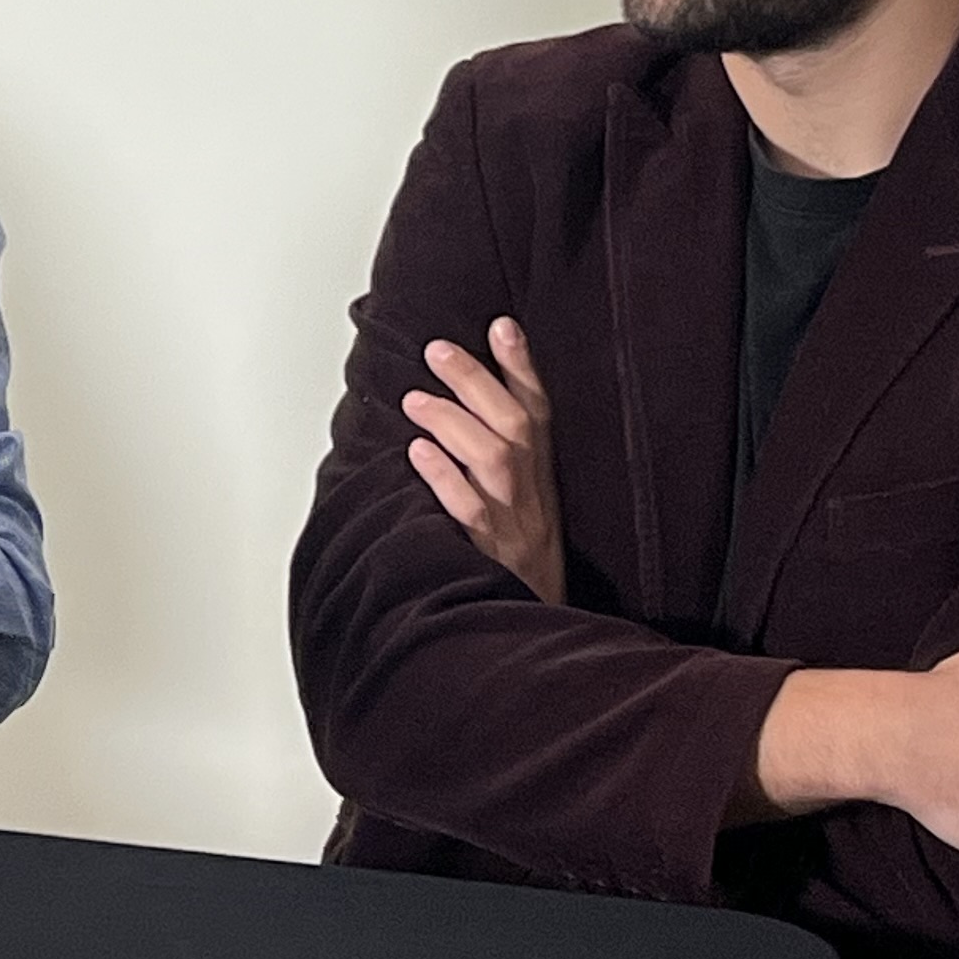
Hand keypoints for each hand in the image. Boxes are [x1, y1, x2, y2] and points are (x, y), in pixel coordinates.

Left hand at [404, 317, 560, 604]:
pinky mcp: (491, 555)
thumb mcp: (524, 509)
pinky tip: (417, 453)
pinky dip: (445, 477)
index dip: (522, 368)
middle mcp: (534, 497)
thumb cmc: (518, 566)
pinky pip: (470, 510)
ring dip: (453, 422)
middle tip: (437, 350)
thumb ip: (500, 460)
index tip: (501, 325)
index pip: (540, 413)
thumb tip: (456, 406)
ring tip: (415, 400)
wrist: (537, 632)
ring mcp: (515, 525)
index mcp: (544, 481)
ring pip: (494, 460)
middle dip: (477, 382)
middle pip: (514, 425)